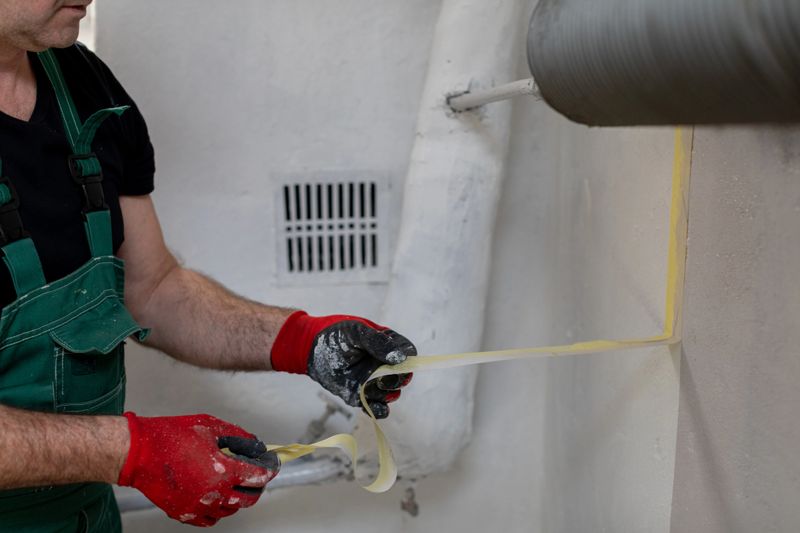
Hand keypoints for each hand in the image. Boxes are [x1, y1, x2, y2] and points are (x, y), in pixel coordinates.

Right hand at [118, 413, 279, 526]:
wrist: (139, 452)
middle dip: (256, 487)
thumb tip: (254, 444)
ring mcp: (198, 506)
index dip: (269, 470)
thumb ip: (237, 436)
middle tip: (257, 477)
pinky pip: (210, 520)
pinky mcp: (183, 513)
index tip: (273, 466)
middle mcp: (213, 493)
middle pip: (248, 499)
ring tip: (235, 485)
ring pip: (230, 511)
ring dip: (237, 499)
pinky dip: (218, 511)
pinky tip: (217, 498)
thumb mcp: (211, 426)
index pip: (257, 476)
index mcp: (223, 470)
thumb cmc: (171, 436)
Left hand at [271, 311, 416, 417]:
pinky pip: (377, 408)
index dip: (408, 359)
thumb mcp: (357, 332)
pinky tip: (373, 405)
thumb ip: (378, 342)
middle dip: (397, 379)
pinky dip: (379, 410)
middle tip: (382, 375)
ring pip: (392, 394)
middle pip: (403, 377)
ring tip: (370, 385)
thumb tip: (400, 358)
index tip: (398, 361)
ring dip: (386, 393)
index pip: (409, 354)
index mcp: (389, 345)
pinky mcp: (362, 395)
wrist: (313, 350)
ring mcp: (375, 381)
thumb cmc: (337, 335)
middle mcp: (385, 365)